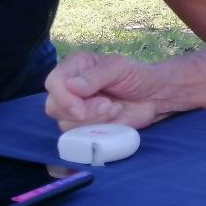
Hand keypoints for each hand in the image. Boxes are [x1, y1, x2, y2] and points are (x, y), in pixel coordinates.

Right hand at [45, 51, 164, 130]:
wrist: (153, 97)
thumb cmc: (136, 76)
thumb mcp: (119, 68)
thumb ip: (95, 76)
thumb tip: (71, 86)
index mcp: (74, 67)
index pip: (53, 83)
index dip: (64, 99)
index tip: (82, 110)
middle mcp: (69, 88)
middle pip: (54, 108)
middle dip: (83, 112)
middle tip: (109, 105)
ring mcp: (75, 110)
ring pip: (66, 125)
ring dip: (94, 122)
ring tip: (115, 109)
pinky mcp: (84, 128)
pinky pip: (79, 137)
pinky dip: (98, 132)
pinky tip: (114, 122)